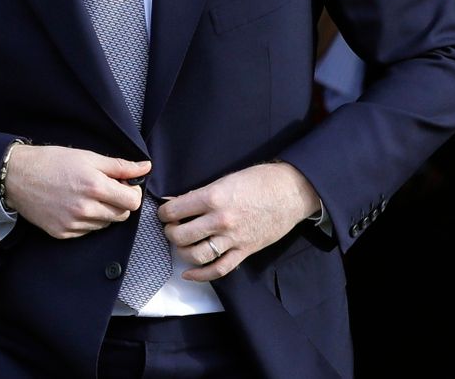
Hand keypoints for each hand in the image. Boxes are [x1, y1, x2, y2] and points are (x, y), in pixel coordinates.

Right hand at [5, 145, 148, 239]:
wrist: (17, 176)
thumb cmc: (52, 162)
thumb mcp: (88, 157)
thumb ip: (119, 165)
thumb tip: (145, 167)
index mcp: (95, 187)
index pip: (132, 202)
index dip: (132, 192)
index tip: (124, 185)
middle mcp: (86, 209)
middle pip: (122, 216)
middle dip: (119, 202)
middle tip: (106, 189)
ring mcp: (74, 224)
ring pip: (106, 225)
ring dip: (104, 212)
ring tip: (87, 196)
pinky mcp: (63, 233)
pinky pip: (87, 231)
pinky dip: (87, 221)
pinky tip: (75, 206)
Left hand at [157, 161, 320, 281]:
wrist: (291, 192)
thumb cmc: (259, 180)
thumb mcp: (225, 179)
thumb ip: (200, 194)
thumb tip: (176, 202)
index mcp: (213, 197)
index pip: (175, 210)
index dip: (164, 212)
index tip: (164, 212)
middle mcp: (220, 220)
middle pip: (181, 235)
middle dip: (170, 232)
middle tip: (171, 228)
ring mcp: (232, 239)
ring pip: (196, 255)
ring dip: (182, 252)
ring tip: (181, 244)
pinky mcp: (244, 252)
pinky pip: (218, 269)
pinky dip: (200, 275)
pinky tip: (189, 273)